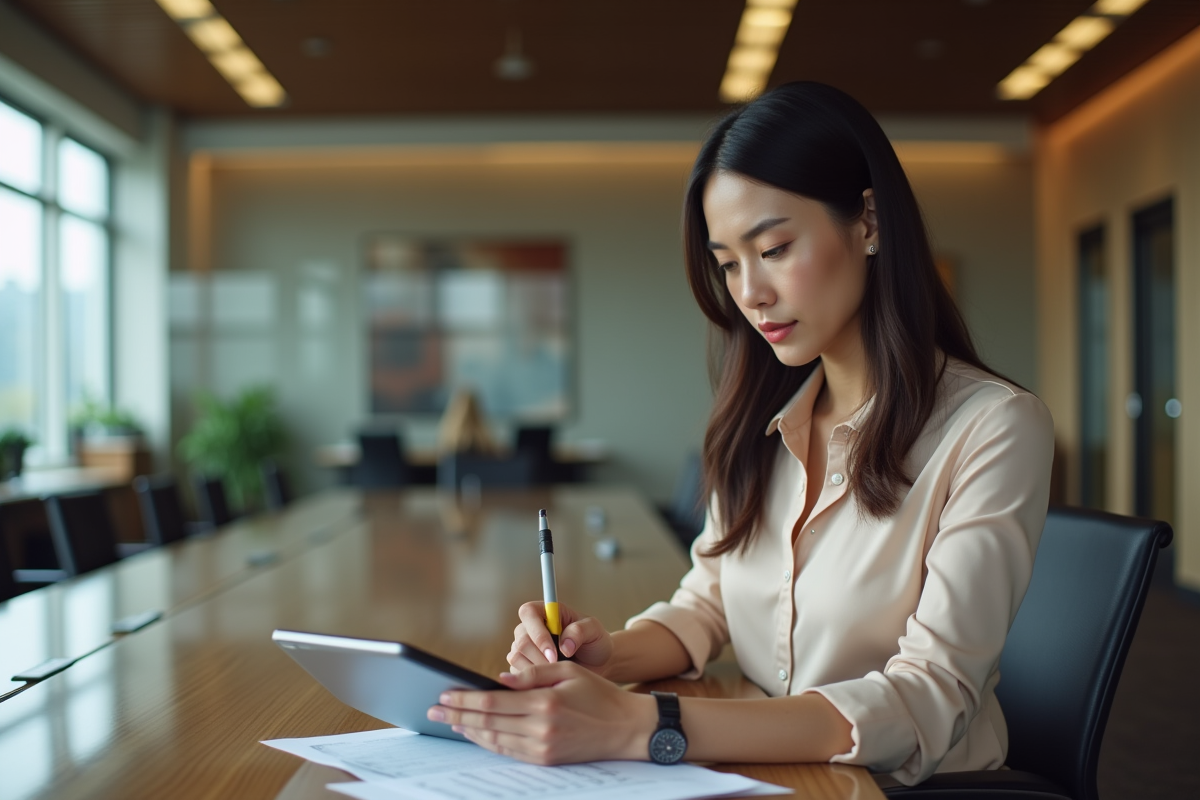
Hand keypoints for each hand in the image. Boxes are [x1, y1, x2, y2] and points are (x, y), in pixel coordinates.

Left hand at [427, 662, 656, 764]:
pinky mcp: (546, 760)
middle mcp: (541, 728)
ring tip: (448, 722)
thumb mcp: (568, 671)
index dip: (465, 699)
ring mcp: (542, 748)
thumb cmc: (599, 695)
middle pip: (488, 723)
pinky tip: (476, 734)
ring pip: (495, 740)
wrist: (626, 729)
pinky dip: (488, 743)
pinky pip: (509, 752)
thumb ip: (531, 674)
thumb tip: (497, 678)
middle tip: (433, 710)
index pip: (493, 702)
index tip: (444, 694)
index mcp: (545, 702)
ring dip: (469, 731)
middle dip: (457, 715)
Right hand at [508, 601, 612, 675]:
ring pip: (516, 657)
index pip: (528, 613)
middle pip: (521, 639)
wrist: (595, 664)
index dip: (537, 633)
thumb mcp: (594, 630)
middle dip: (539, 657)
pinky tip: (549, 681)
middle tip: (557, 668)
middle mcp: (530, 627)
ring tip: (556, 674)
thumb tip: (564, 645)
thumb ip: (580, 631)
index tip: (553, 653)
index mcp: (546, 612)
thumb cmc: (594, 642)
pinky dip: (531, 680)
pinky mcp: (521, 665)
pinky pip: (517, 673)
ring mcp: (523, 647)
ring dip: (536, 669)